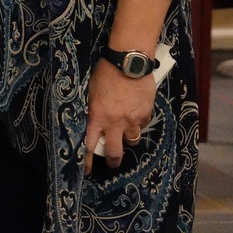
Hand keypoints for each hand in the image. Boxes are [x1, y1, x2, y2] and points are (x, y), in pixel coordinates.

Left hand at [83, 58, 155, 173]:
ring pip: (132, 140)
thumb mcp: (91, 90)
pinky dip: (138, 121)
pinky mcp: (145, 114)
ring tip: (125, 130)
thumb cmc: (105, 71)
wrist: (129, 62)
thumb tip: (94, 119)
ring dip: (128, 138)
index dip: (87, 161)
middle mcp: (114, 123)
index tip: (87, 170)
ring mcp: (132, 120)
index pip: (89, 145)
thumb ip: (93, 108)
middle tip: (112, 162)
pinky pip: (142, 124)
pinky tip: (135, 110)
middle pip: (114, 153)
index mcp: (96, 116)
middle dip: (112, 161)